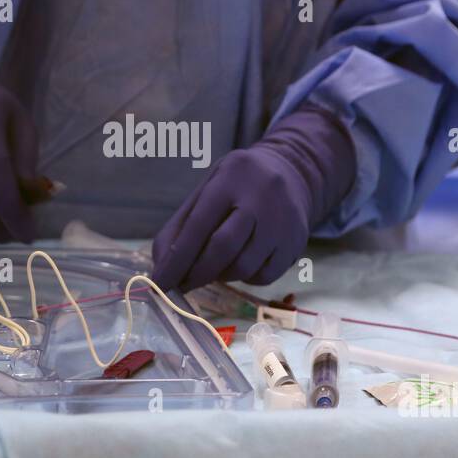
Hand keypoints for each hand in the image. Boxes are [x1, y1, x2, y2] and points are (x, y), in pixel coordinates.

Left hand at [151, 107, 354, 289]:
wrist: (292, 172)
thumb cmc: (239, 185)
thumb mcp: (208, 190)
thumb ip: (181, 225)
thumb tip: (162, 265)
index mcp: (230, 180)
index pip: (198, 225)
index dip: (177, 258)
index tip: (161, 282)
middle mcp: (260, 199)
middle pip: (223, 248)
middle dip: (197, 273)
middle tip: (183, 285)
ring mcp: (283, 222)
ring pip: (244, 267)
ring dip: (221, 276)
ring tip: (213, 269)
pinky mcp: (296, 243)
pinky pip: (265, 276)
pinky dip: (245, 279)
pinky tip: (239, 266)